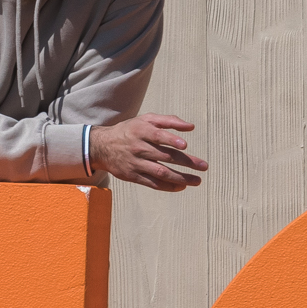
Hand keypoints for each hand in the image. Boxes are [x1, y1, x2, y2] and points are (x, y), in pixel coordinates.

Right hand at [90, 113, 206, 189]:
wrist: (102, 146)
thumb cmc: (130, 130)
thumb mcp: (146, 120)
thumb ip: (169, 121)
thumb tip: (191, 126)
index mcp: (142, 131)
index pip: (158, 136)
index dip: (171, 140)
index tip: (185, 145)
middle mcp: (139, 148)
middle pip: (165, 156)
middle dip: (186, 162)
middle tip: (203, 166)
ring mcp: (136, 163)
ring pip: (160, 172)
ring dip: (180, 178)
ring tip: (197, 181)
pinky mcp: (133, 176)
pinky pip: (152, 183)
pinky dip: (168, 186)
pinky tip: (181, 187)